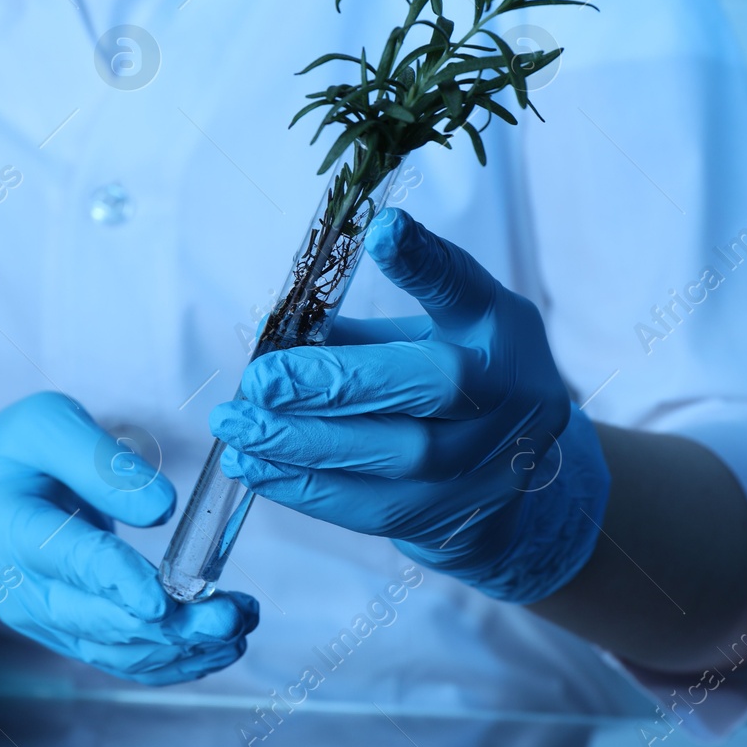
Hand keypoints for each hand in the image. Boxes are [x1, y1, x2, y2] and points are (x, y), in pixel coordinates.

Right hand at [0, 392, 258, 684]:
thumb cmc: (17, 456)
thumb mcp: (47, 426)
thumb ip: (99, 461)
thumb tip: (159, 507)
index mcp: (13, 528)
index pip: (71, 561)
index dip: (117, 582)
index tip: (160, 601)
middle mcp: (26, 590)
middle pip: (102, 619)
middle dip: (170, 625)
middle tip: (229, 616)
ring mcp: (48, 621)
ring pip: (119, 650)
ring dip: (183, 647)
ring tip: (238, 625)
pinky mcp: (74, 635)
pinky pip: (125, 660)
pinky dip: (175, 660)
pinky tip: (219, 647)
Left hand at [212, 208, 611, 603]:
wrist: (503, 484)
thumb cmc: (449, 385)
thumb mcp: (424, 337)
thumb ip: (360, 330)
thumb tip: (271, 335)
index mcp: (498, 329)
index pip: (464, 289)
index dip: (424, 261)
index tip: (380, 231)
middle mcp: (508, 393)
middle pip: (432, 384)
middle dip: (335, 382)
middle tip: (258, 382)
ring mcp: (485, 462)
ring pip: (396, 454)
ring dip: (301, 442)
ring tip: (237, 428)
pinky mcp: (449, 516)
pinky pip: (370, 506)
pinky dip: (304, 486)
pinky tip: (255, 468)